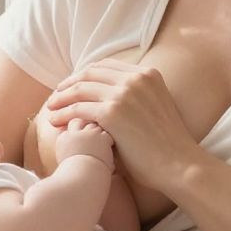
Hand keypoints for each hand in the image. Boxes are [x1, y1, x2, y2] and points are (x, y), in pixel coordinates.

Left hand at [43, 59, 203, 194]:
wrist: (179, 164)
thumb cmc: (168, 146)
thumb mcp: (155, 108)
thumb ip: (135, 99)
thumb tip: (109, 100)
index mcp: (148, 74)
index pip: (107, 66)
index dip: (86, 74)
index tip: (73, 84)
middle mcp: (135, 78)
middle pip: (90, 73)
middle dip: (69, 83)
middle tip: (56, 95)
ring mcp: (124, 94)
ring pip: (80, 89)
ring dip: (61, 98)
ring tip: (51, 108)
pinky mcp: (112, 113)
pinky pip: (78, 109)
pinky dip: (63, 114)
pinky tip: (56, 122)